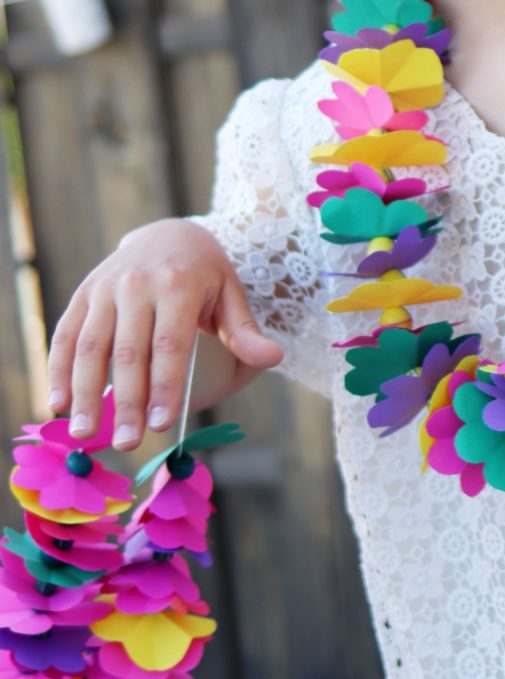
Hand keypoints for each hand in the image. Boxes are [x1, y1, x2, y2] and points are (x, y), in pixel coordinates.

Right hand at [47, 218, 283, 449]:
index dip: (164, 386)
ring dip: (84, 393)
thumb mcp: (232, 296)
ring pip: (91, 347)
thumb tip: (273, 358)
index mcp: (177, 285)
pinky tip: (57, 403)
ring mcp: (105, 289)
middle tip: (127, 443)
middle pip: (128, 352)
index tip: (161, 424)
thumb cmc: (207, 276)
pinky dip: (58, 370)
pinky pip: (66, 335)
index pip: (169, 345)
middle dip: (127, 402)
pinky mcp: (83, 295)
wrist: (168, 234)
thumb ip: (245, 331)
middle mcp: (136, 284)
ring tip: (84, 433)